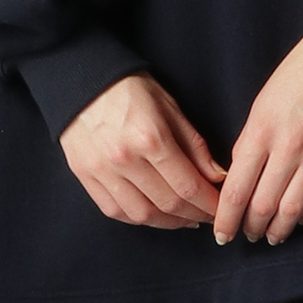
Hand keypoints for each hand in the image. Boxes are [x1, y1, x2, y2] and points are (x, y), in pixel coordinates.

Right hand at [59, 71, 225, 227]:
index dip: (209, 204)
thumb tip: (217, 177)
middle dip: (194, 215)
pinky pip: (115, 211)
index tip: (221, 209)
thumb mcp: (170, 107)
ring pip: (142, 214)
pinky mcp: (85, 176)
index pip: (188, 186)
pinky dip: (139, 219)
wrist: (81, 80)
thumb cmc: (130, 89)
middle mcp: (124, 159)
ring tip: (183, 218)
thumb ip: (194, 145)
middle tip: (207, 215)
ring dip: (168, 223)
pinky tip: (154, 214)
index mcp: (150, 138)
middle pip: (167, 204)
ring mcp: (101, 170)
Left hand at [215, 0, 302, 247]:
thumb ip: (251, 140)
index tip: (221, 232)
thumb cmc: (302, 69)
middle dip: (250, 228)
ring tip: (272, 236)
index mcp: (260, 132)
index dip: (225, 218)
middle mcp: (287, 149)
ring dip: (279, 229)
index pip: (235, 189)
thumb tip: (240, 174)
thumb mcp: (263, 102)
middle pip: (262, 205)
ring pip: (293, 210)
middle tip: (246, 236)